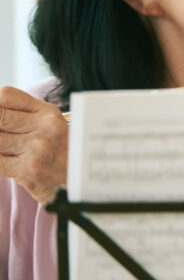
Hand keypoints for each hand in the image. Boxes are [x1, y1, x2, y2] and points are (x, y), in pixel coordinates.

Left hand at [0, 86, 67, 203]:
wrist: (78, 183)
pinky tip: (3, 160)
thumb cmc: (61, 154)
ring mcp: (36, 148)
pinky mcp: (27, 169)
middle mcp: (45, 127)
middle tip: (3, 134)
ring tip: (5, 147)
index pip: (6, 96)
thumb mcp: (52, 125)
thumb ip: (25, 115)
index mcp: (48, 113)